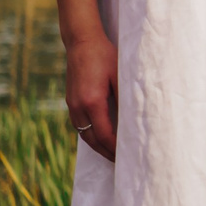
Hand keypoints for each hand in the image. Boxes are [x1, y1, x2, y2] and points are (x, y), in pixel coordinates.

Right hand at [65, 33, 117, 161]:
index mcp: (93, 101)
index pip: (104, 134)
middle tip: (120, 163)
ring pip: (83, 134)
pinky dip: (89, 135)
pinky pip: (79, 125)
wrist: (81, 41)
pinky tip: (100, 138)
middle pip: (92, 140)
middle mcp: (79, 106)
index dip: (114, 148)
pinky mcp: (70, 100)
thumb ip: (125, 99)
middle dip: (106, 153)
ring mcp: (72, 104)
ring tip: (111, 155)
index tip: (126, 157)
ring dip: (97, 146)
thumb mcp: (120, 76)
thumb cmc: (105, 56)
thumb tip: (134, 120)